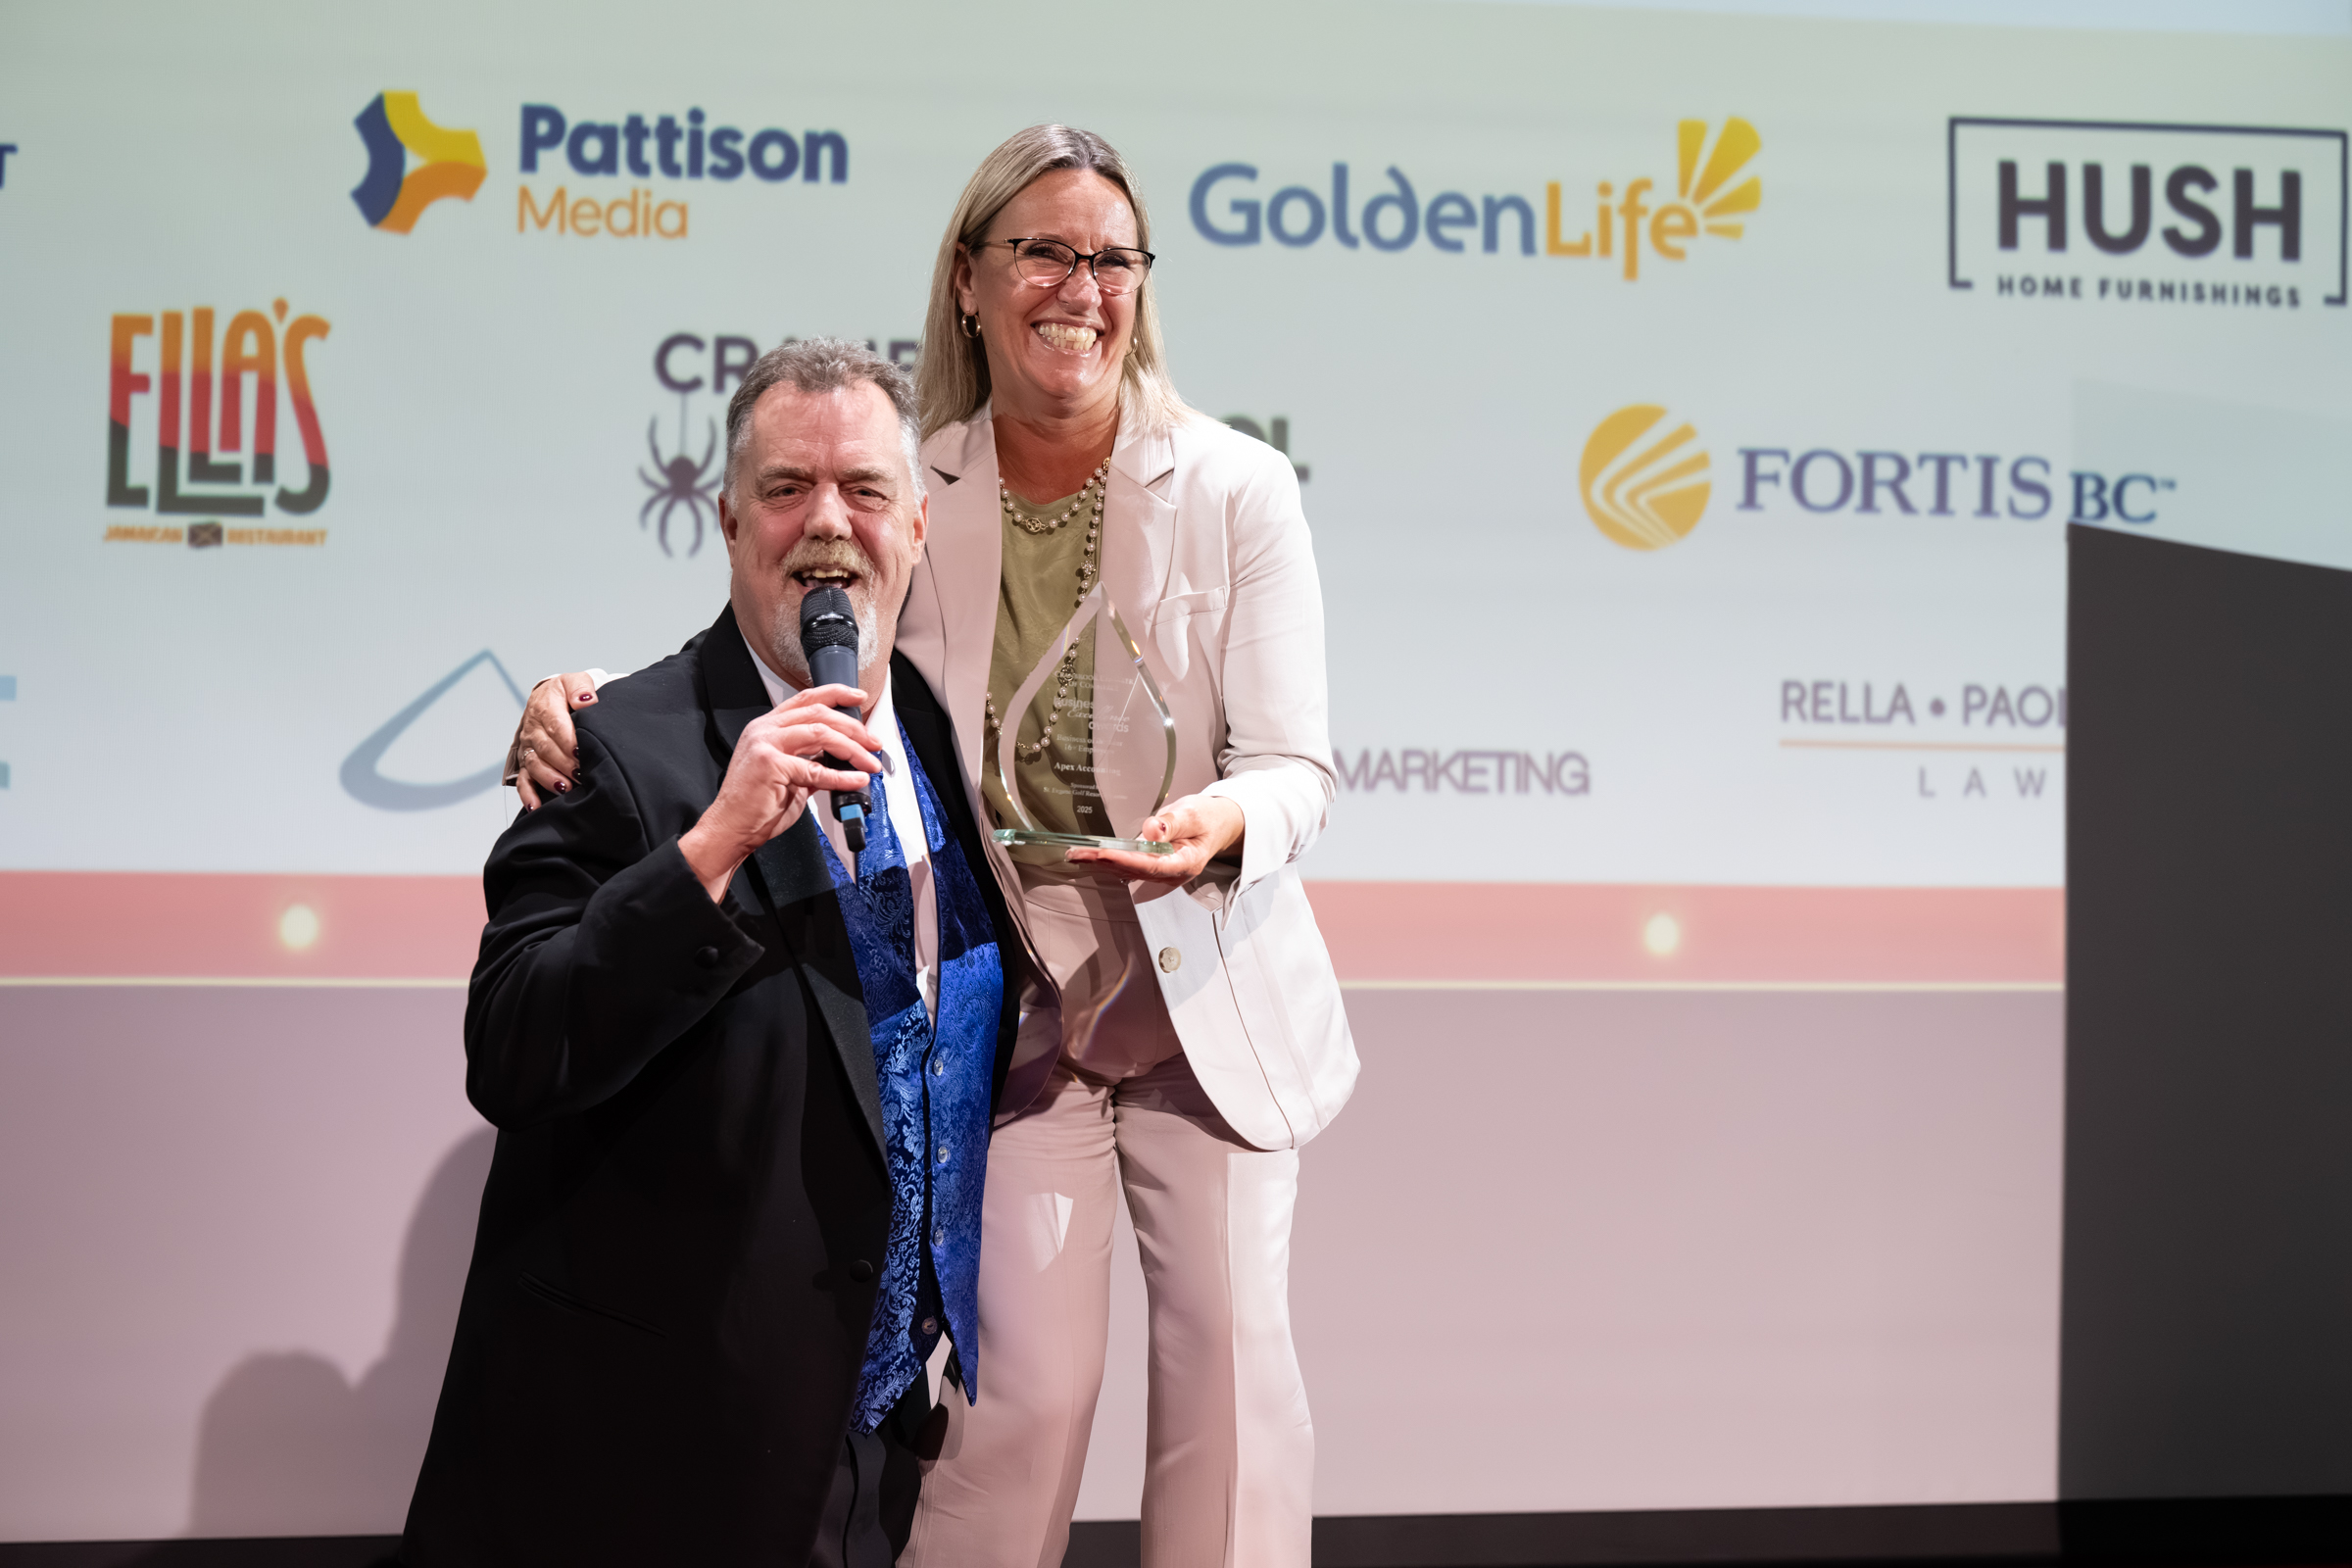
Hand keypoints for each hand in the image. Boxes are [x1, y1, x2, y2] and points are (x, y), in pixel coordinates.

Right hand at [507, 673, 596, 808]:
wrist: (550, 699)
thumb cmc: (566, 694)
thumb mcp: (575, 681)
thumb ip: (581, 688)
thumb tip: (587, 701)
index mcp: (545, 706)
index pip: (555, 725)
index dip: (568, 741)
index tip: (581, 753)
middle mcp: (533, 729)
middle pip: (546, 749)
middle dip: (563, 764)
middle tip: (580, 774)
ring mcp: (528, 747)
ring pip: (535, 766)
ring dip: (549, 779)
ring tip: (565, 789)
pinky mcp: (526, 762)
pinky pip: (523, 781)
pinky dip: (528, 795)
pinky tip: (537, 807)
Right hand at [678, 685, 880, 901]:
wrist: (730, 828)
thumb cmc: (755, 805)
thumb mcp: (788, 775)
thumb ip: (811, 760)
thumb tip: (841, 758)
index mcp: (767, 727)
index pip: (805, 699)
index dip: (835, 694)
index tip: (859, 697)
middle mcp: (765, 730)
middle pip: (818, 714)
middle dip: (853, 726)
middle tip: (873, 743)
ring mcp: (765, 745)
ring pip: (820, 733)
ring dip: (852, 748)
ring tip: (870, 762)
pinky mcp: (771, 765)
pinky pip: (817, 769)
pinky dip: (842, 776)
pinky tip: (857, 780)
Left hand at [1064, 794, 1244, 886]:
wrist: (1218, 825)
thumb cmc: (1208, 818)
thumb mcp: (1194, 812)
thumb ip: (1173, 823)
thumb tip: (1152, 830)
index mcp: (1187, 862)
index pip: (1152, 864)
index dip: (1126, 860)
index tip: (1104, 853)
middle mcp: (1172, 873)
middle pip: (1134, 870)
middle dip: (1103, 862)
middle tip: (1077, 854)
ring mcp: (1163, 873)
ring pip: (1127, 871)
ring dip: (1100, 864)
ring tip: (1076, 855)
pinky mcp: (1154, 868)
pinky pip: (1129, 867)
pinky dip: (1108, 862)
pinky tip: (1090, 857)